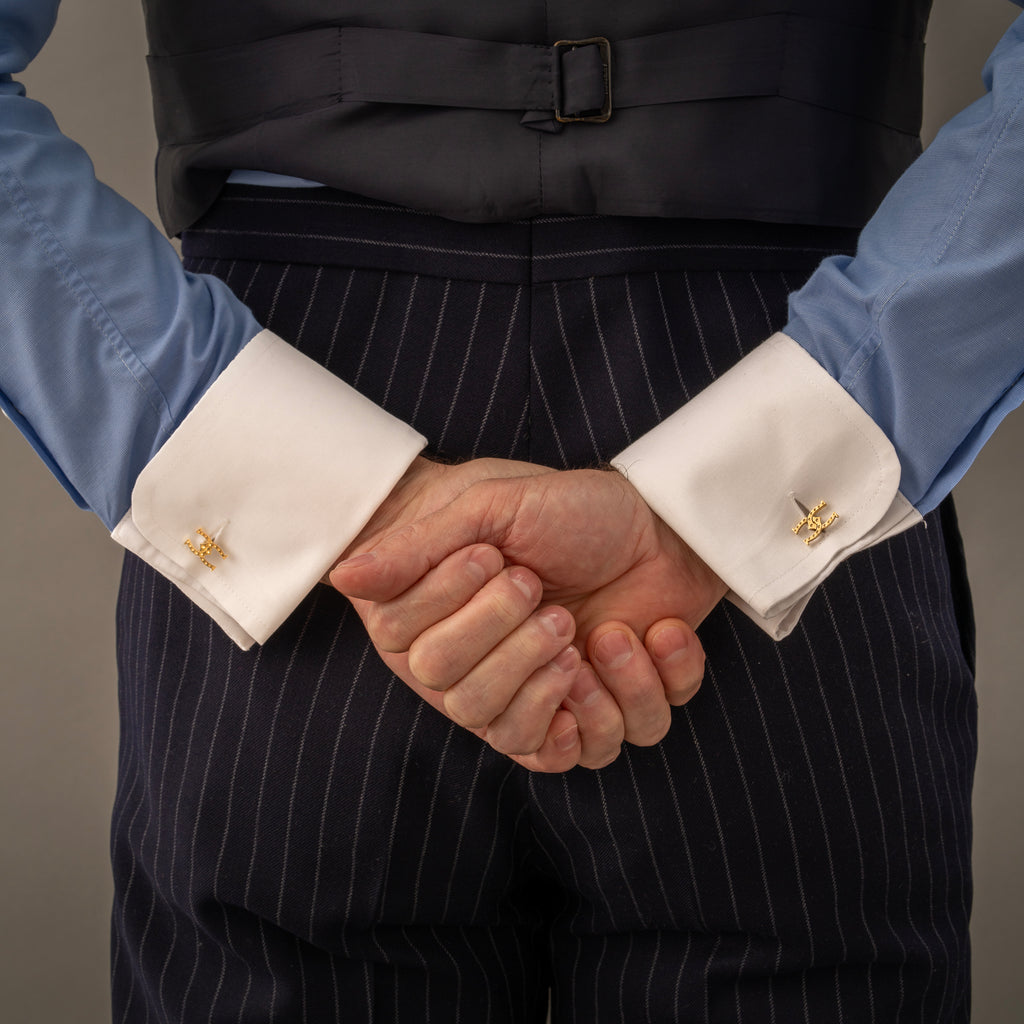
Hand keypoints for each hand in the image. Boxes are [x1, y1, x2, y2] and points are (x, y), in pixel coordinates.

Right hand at [333, 467, 725, 755]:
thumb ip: (418, 548)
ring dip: (578, 683)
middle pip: (471, 706)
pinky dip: (644, 690)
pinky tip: (653, 635)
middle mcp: (487, 675)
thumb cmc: (569, 509)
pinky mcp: (608, 713)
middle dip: (518, 649)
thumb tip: (342, 577)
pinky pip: (608, 747)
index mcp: (446, 629)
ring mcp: (546, 700)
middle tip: (551, 600)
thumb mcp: (489, 510)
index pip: (426, 661)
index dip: (463, 615)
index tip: (495, 557)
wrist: (662, 519)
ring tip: (608, 631)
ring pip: (533, 741)